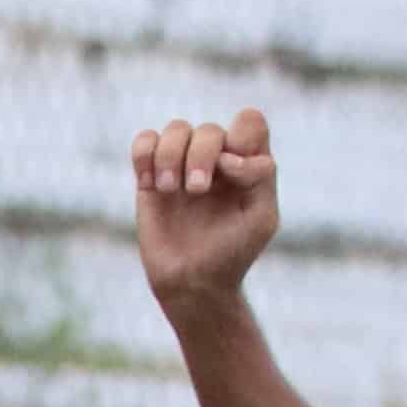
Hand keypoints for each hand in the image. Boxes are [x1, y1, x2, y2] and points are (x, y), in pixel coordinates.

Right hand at [132, 107, 279, 313]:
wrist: (191, 284)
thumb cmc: (232, 253)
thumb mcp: (262, 218)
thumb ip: (259, 176)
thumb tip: (227, 156)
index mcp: (247, 164)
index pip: (249, 122)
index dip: (241, 138)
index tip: (232, 172)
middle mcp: (216, 159)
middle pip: (209, 128)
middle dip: (201, 155)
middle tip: (196, 191)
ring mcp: (182, 165)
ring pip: (176, 129)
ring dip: (170, 156)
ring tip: (169, 190)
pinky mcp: (151, 176)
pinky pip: (144, 141)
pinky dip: (145, 155)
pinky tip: (150, 185)